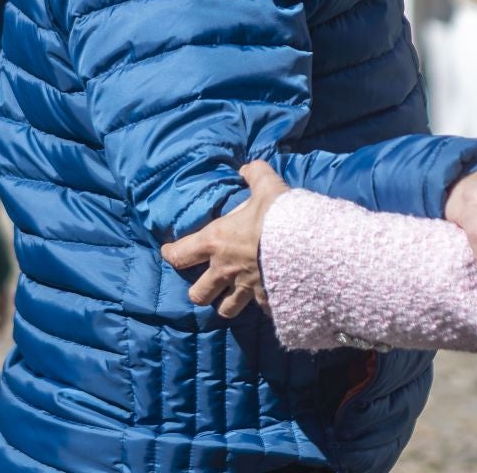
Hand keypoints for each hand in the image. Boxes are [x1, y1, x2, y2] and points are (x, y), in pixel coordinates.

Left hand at [160, 161, 289, 318]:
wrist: (307, 246)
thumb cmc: (279, 216)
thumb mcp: (267, 188)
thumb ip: (255, 175)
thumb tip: (247, 166)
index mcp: (216, 242)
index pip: (180, 254)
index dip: (171, 254)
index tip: (169, 252)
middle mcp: (225, 270)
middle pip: (198, 294)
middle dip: (199, 292)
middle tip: (205, 284)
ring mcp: (245, 289)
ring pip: (225, 309)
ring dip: (226, 304)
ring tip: (230, 298)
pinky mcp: (266, 300)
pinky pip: (258, 309)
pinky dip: (260, 305)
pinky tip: (265, 299)